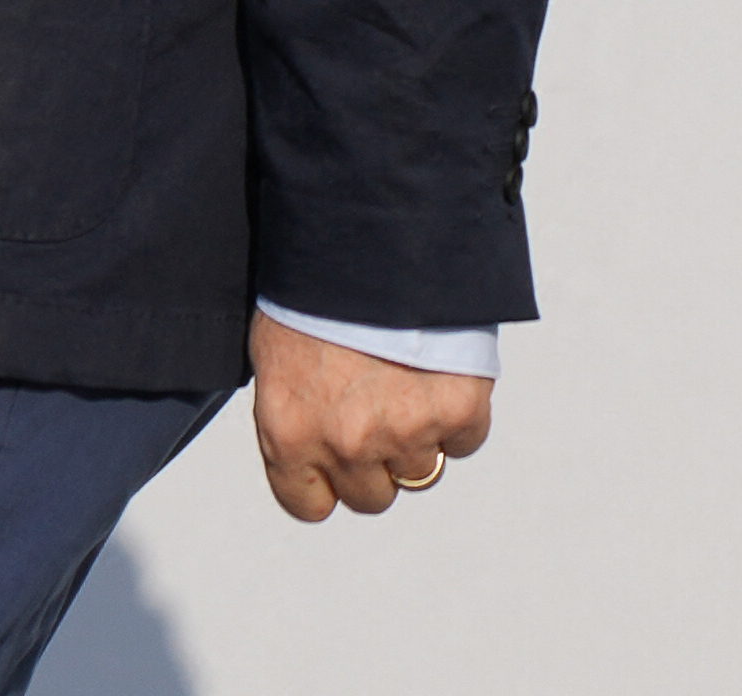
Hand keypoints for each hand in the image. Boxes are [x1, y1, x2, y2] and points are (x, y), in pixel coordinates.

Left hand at [248, 309, 491, 521]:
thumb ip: (295, 414)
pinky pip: (464, 440)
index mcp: (288, 432)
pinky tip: (436, 371)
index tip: (330, 459)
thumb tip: (311, 450)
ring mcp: (405, 431)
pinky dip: (457, 414)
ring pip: (421, 472)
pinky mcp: (458, 411)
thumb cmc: (312, 289)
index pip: (308, 505)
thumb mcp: (277, 355)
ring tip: (402, 378)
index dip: (323, 482)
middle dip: (374, 461)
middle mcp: (345, 443)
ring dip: (417, 436)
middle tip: (373, 408)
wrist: (367, 236)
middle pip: (372, 496)